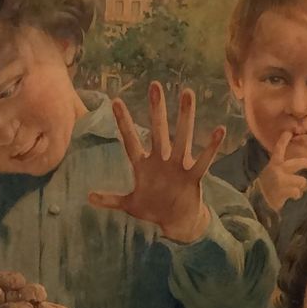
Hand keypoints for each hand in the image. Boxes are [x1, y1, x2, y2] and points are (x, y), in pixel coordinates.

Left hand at [88, 82, 224, 243]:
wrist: (175, 223)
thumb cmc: (154, 210)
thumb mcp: (130, 205)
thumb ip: (110, 199)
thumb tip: (88, 197)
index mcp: (143, 166)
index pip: (130, 141)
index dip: (123, 122)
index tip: (115, 102)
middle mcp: (160, 161)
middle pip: (158, 131)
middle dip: (156, 109)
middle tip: (155, 85)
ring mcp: (177, 166)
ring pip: (182, 137)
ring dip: (185, 117)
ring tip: (187, 93)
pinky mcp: (192, 177)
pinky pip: (203, 160)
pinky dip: (211, 147)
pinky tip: (219, 129)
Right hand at [254, 131, 306, 211]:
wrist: (257, 204)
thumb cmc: (264, 190)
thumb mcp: (269, 176)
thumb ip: (279, 170)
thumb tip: (297, 171)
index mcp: (273, 164)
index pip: (278, 149)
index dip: (283, 140)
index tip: (289, 132)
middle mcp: (277, 170)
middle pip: (298, 163)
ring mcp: (281, 180)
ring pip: (301, 181)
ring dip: (300, 187)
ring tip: (295, 192)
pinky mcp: (283, 191)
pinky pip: (298, 192)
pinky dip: (296, 196)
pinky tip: (291, 198)